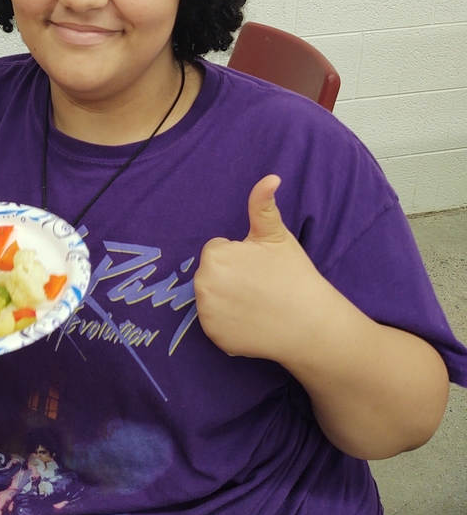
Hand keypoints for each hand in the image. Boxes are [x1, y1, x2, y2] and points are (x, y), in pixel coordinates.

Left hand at [194, 175, 335, 362]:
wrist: (311, 325)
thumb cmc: (294, 276)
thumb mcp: (277, 235)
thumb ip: (263, 204)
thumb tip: (270, 177)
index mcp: (215, 257)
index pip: (217, 250)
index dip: (239, 256)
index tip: (258, 267)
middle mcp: (203, 285)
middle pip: (211, 273)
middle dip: (229, 275)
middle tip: (258, 284)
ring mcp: (207, 314)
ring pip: (211, 297)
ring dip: (225, 298)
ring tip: (256, 302)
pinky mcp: (214, 337)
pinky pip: (214, 323)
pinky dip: (228, 323)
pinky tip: (251, 321)